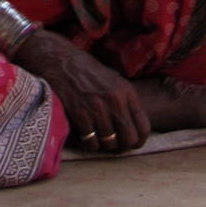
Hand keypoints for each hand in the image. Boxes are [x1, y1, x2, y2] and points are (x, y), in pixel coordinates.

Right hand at [15, 30, 150, 152]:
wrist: (61, 60)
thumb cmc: (88, 71)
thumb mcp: (114, 80)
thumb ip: (125, 101)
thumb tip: (134, 126)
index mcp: (126, 91)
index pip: (144, 126)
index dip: (139, 141)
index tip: (132, 143)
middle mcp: (115, 100)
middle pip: (129, 139)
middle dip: (122, 146)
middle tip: (114, 144)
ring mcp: (97, 107)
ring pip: (109, 143)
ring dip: (104, 144)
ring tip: (98, 136)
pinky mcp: (80, 113)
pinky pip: (91, 142)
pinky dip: (89, 143)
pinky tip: (86, 134)